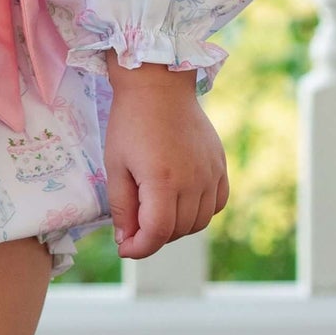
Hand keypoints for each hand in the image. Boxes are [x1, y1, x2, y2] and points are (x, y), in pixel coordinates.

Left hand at [101, 55, 228, 257]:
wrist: (159, 86)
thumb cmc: (130, 123)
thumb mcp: (116, 166)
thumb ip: (122, 207)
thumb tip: (126, 240)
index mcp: (163, 180)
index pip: (157, 233)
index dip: (139, 248)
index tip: (125, 248)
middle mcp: (193, 180)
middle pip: (177, 231)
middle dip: (153, 238)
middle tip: (133, 229)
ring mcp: (211, 173)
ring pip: (199, 222)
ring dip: (176, 228)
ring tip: (155, 214)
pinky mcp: (220, 165)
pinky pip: (216, 204)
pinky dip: (200, 212)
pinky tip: (181, 203)